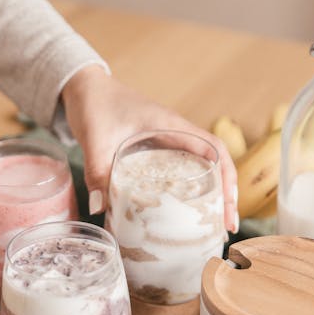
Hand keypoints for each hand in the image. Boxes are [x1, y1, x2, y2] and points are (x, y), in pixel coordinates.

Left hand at [62, 66, 237, 231]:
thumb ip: (96, 170)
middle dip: (226, 194)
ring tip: (213, 225)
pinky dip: (191, 189)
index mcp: (170, 125)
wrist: (85, 88)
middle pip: (216, 163)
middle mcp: (176, 132)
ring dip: (212, 193)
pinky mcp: (156, 148)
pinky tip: (184, 211)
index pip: (213, 149)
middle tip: (225, 226)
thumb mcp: (95, 139)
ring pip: (202, 167)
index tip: (228, 206)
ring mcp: (168, 140)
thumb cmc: (95, 104)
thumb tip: (99, 208)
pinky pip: (182, 169)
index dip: (227, 177)